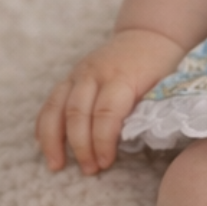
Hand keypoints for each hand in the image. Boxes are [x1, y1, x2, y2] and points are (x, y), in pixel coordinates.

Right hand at [36, 29, 186, 174]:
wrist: (147, 36)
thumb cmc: (160, 66)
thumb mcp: (162, 86)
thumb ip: (145, 111)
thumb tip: (132, 143)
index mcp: (121, 76)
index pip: (105, 113)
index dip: (102, 141)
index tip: (106, 163)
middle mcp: (94, 73)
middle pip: (77, 113)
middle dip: (80, 146)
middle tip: (89, 170)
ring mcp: (78, 73)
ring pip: (56, 108)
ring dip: (53, 140)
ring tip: (56, 165)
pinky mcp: (69, 77)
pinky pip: (50, 102)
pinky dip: (44, 125)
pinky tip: (44, 145)